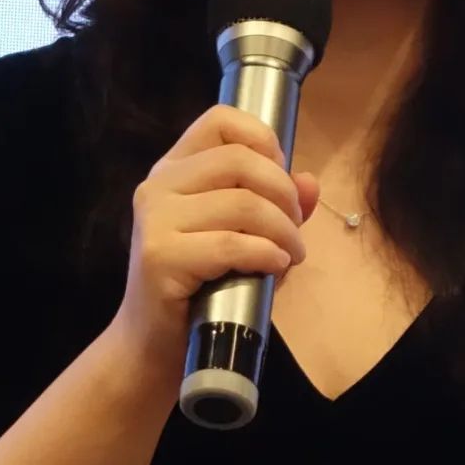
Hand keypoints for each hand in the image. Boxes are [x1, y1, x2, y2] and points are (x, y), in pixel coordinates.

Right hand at [110, 104, 318, 384]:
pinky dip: (266, 253)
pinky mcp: (160, 257)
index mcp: (175, 167)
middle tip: (295, 227)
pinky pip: (231, 244)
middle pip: (239, 160)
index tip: (281, 175)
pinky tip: (276, 266)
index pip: (220, 120)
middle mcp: (160, 184)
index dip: (262, 138)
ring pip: (242, 204)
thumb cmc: (204, 283)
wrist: (154, 344)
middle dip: (283, 193)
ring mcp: (155, 219)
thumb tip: (310, 182)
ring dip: (283, 230)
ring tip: (291, 253)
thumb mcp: (246, 234)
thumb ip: (277, 204)